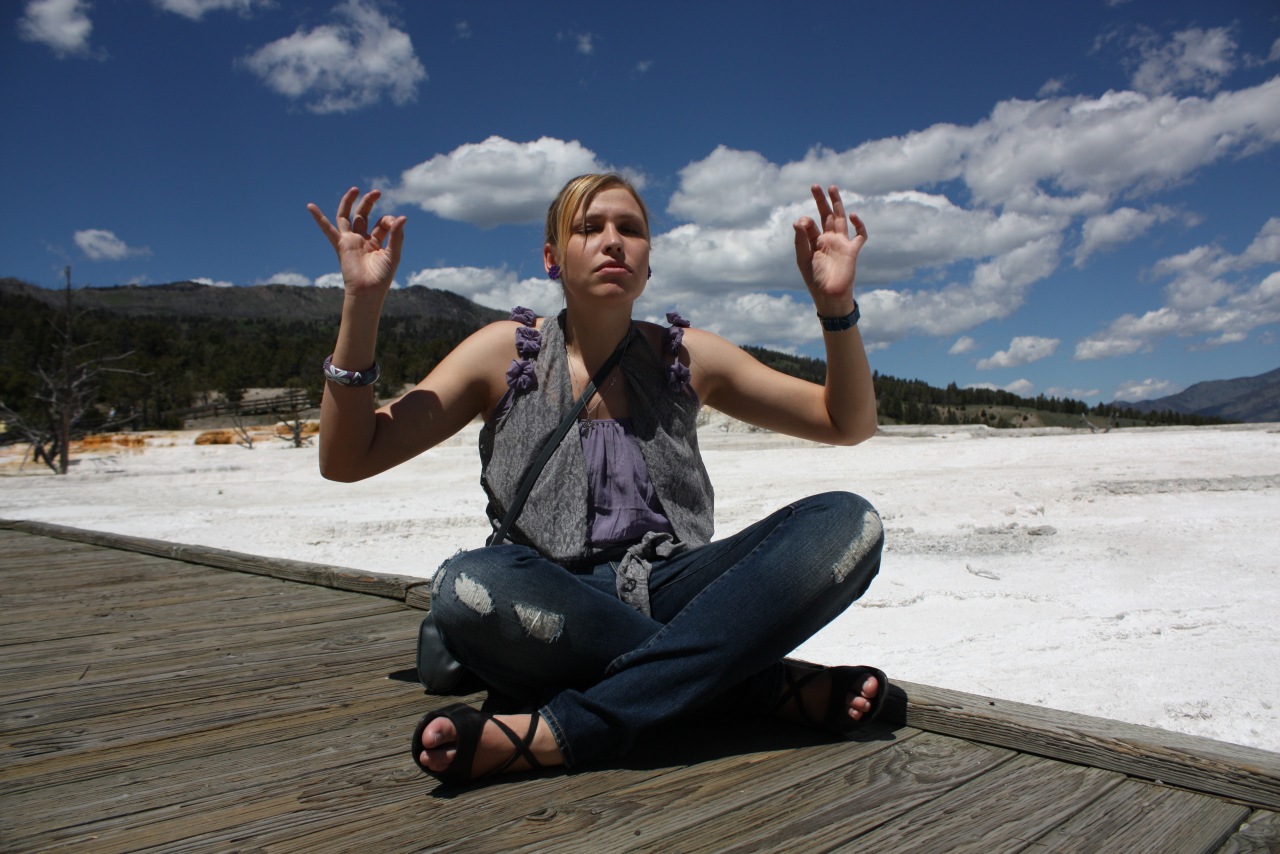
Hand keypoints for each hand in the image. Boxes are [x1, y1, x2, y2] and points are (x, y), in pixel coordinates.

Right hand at [307, 187, 406, 298]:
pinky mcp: (341, 245)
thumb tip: (402, 217)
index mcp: (376, 242)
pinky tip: (310, 206)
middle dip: (369, 202)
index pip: (381, 224)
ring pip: (346, 217)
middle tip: (377, 192)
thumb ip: (396, 235)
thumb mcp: (393, 254)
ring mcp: (350, 241)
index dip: (389, 220)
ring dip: (349, 202)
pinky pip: (327, 229)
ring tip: (356, 189)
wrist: (368, 291)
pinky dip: (318, 218)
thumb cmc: (382, 277)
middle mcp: (362, 240)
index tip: (394, 223)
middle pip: (363, 215)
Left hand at [792, 184, 866, 314]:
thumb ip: (800, 240)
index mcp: (815, 242)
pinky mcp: (852, 251)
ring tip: (831, 188)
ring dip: (837, 204)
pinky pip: (860, 236)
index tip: (802, 223)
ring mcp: (841, 244)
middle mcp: (829, 240)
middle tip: (815, 186)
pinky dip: (859, 225)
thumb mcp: (803, 259)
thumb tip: (798, 220)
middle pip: (826, 215)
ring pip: (840, 219)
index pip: (811, 224)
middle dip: (821, 201)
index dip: (805, 220)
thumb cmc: (814, 280)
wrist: (829, 296)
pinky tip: (853, 216)